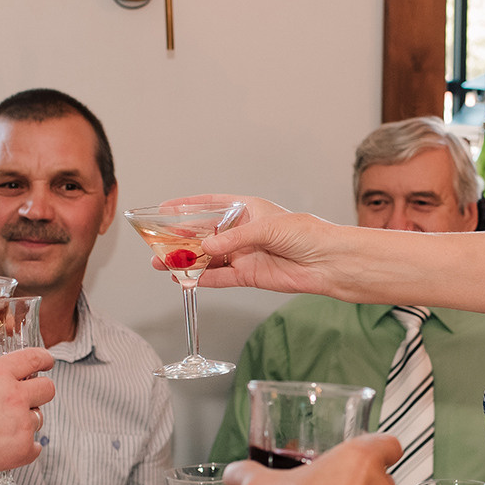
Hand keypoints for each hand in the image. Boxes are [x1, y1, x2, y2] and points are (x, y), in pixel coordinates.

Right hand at [0, 348, 54, 481]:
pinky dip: (25, 447)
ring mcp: (21, 423)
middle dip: (40, 391)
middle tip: (28, 398)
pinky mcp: (21, 450)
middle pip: (48, 388)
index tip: (46, 363)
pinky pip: (36, 447)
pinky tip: (9, 447)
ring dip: (27, 421)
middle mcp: (15, 396)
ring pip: (39, 418)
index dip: (43, 359)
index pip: (34, 358)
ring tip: (5, 427)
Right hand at [174, 193, 347, 294]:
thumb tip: (207, 249)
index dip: (186, 207)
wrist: (328, 262)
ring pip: (207, 258)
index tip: (163, 209)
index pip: (210, 205)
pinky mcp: (248, 275)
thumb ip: (234, 239)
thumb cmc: (307, 234)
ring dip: (185, 261)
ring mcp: (244, 254)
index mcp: (247, 210)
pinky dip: (201, 279)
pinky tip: (183, 279)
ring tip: (162, 264)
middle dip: (180, 239)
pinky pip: (219, 277)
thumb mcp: (268, 228)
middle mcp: (242, 232)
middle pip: (204, 234)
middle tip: (157, 244)